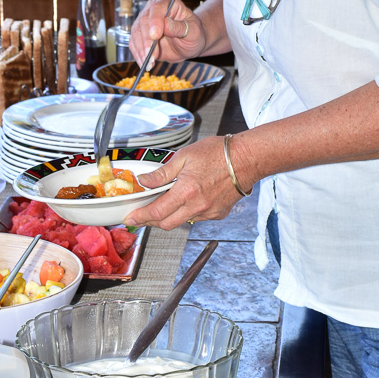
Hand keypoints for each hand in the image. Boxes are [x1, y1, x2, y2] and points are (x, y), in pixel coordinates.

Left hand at [124, 136, 250, 229]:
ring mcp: (209, 212)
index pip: (156, 212)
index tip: (131, 218)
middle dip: (151, 221)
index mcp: (186, 191)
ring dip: (170, 216)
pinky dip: (187, 212)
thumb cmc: (219, 153)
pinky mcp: (218, 214)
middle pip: (166, 224)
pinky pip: (197, 218)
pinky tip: (187, 200)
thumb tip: (145, 181)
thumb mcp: (185, 156)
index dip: (140, 217)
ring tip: (164, 202)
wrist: (247, 158)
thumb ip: (163, 172)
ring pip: (182, 221)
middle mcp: (197, 206)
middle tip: (142, 214)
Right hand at [129, 0, 205, 66]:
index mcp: (168, 2)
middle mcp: (153, 9)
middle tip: (152, 55)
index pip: (157, 8)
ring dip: (141, 49)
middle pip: (143, 21)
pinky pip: (134, 43)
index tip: (155, 36)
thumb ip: (180, 27)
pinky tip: (145, 63)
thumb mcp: (193, 31)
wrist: (188, 44)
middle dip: (147, 40)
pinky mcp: (140, 35)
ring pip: (136, 33)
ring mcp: (145, 22)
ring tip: (149, 62)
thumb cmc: (193, 34)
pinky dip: (138, 54)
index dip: (154, 21)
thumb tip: (166, 25)